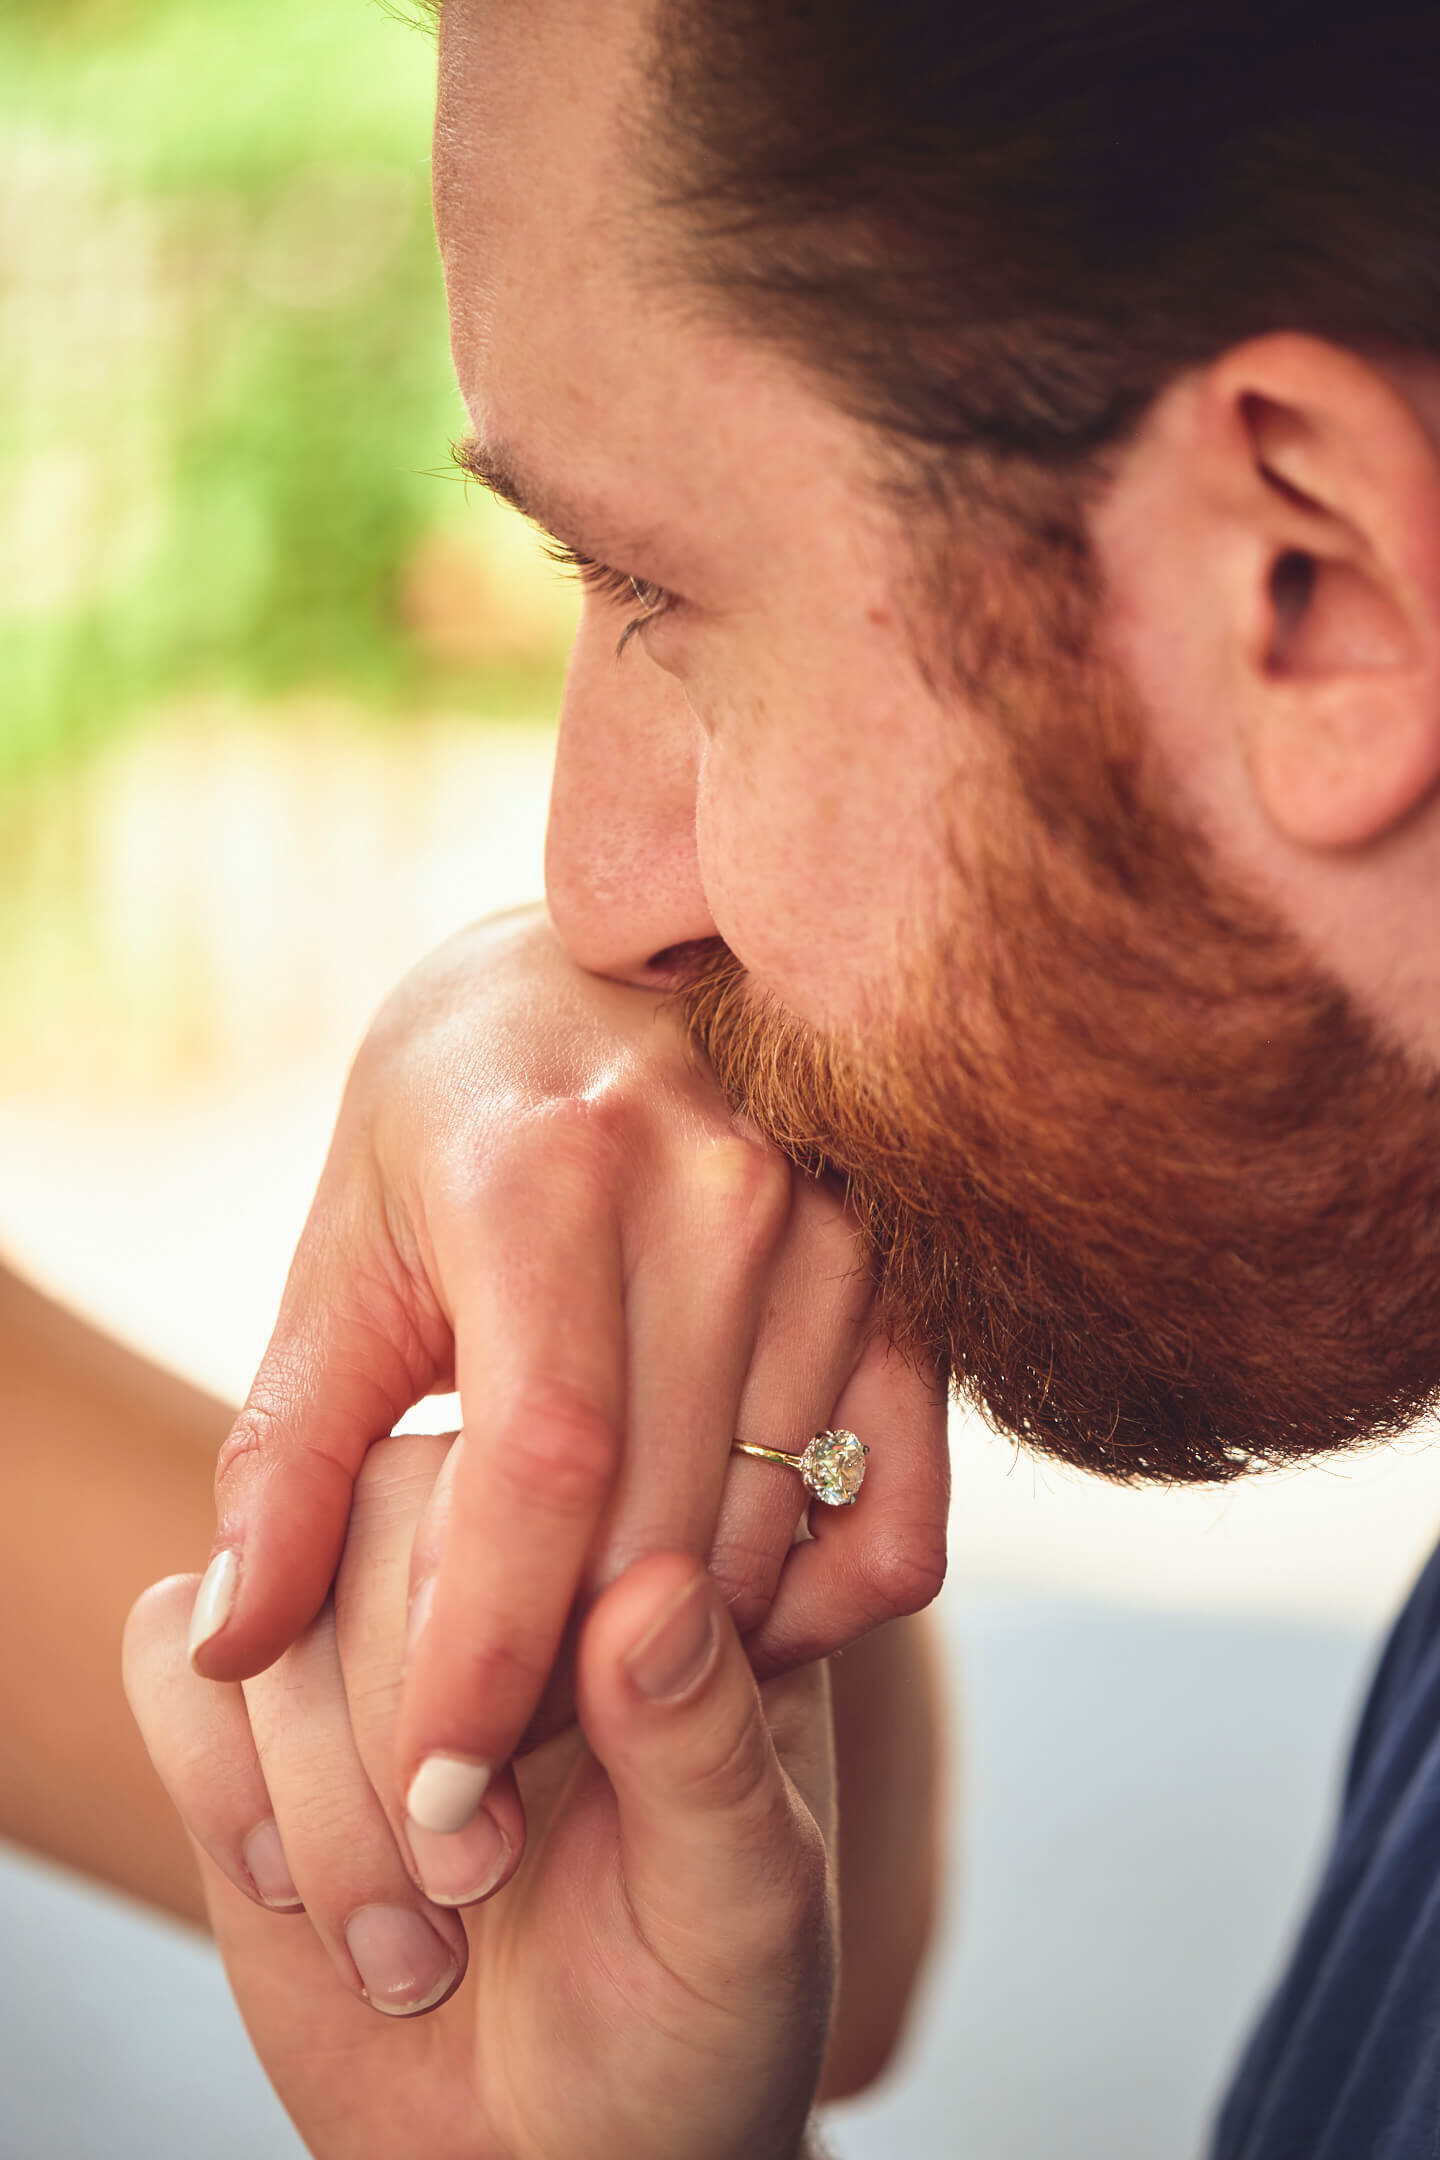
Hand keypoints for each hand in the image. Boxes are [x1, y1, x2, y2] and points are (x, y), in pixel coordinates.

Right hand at [125, 1434, 836, 2159]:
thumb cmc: (683, 2025)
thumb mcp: (739, 1904)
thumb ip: (705, 1748)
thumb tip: (658, 1590)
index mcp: (649, 1570)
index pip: (549, 1470)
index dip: (501, 1613)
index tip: (520, 1778)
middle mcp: (504, 1570)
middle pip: (384, 1504)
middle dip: (398, 1715)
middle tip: (470, 1875)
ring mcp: (367, 1631)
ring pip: (272, 1582)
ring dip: (315, 1779)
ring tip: (411, 1942)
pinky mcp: (255, 1717)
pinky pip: (175, 1655)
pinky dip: (215, 1779)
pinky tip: (295, 1890)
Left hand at [190, 910, 946, 1869]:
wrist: (614, 972)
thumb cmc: (452, 1115)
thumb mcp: (347, 1254)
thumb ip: (287, 1450)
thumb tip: (235, 1645)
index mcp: (546, 1169)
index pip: (538, 1463)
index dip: (484, 1653)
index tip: (431, 1792)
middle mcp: (716, 1188)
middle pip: (660, 1520)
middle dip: (563, 1692)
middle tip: (484, 1779)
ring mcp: (837, 1226)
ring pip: (767, 1530)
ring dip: (671, 1658)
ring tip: (572, 1691)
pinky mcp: (910, 1275)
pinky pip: (895, 1505)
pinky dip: (814, 1604)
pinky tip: (716, 1619)